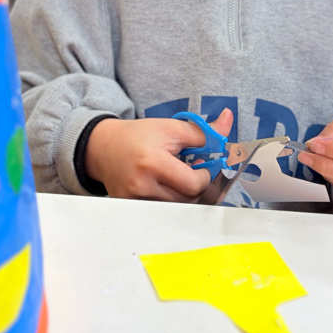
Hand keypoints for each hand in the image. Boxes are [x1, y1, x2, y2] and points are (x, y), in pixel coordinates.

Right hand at [85, 109, 233, 201]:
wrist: (103, 147)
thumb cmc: (140, 135)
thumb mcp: (171, 127)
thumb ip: (204, 131)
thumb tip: (229, 121)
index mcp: (153, 163)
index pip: (195, 184)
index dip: (204, 175)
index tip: (198, 164)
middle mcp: (142, 185)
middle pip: (188, 200)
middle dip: (195, 185)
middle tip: (188, 170)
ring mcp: (134, 200)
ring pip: (177, 208)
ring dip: (182, 194)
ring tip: (174, 177)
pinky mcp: (130, 208)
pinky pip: (162, 211)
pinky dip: (168, 200)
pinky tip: (162, 186)